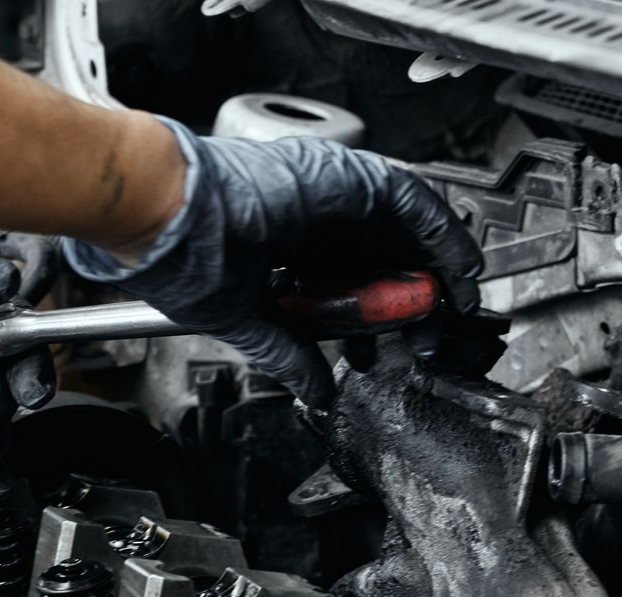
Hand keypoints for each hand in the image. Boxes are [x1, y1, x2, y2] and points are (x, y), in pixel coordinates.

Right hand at [63, 119, 482, 408]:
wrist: (167, 218)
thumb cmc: (184, 258)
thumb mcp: (250, 322)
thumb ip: (289, 354)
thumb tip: (315, 392)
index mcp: (285, 252)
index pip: (343, 286)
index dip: (369, 319)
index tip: (382, 349)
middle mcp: (313, 222)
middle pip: (378, 261)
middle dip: (405, 303)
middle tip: (422, 341)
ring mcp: (332, 198)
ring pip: (401, 233)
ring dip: (431, 271)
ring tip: (450, 311)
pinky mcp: (349, 180)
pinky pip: (413, 204)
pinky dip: (440, 236)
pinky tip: (455, 269)